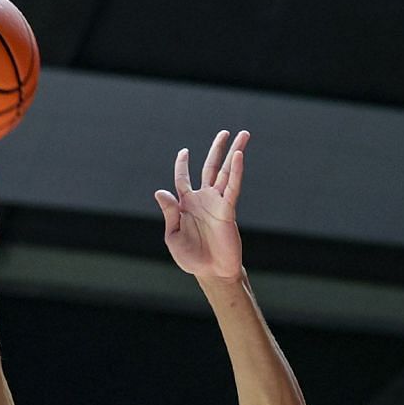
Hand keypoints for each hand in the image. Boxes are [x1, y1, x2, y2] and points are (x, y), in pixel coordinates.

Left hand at [154, 129, 247, 280]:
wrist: (211, 272)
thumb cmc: (191, 257)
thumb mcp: (173, 236)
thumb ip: (169, 213)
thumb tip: (160, 191)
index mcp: (186, 205)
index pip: (183, 179)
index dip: (182, 165)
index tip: (184, 152)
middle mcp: (203, 200)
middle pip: (210, 168)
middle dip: (217, 149)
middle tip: (225, 132)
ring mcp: (217, 203)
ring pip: (225, 172)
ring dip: (234, 153)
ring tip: (243, 135)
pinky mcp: (228, 210)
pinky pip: (232, 187)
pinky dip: (235, 172)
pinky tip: (239, 156)